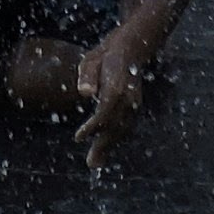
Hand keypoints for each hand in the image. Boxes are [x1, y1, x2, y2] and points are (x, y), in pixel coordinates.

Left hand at [72, 38, 143, 167]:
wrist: (131, 49)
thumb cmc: (105, 56)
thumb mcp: (91, 60)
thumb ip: (87, 76)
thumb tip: (84, 92)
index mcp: (117, 86)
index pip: (104, 111)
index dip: (92, 126)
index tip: (78, 137)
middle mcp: (129, 98)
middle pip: (115, 126)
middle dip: (102, 146)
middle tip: (91, 164)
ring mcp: (134, 104)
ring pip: (122, 129)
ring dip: (110, 147)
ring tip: (96, 162)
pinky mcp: (135, 107)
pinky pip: (126, 127)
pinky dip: (116, 139)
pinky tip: (106, 149)